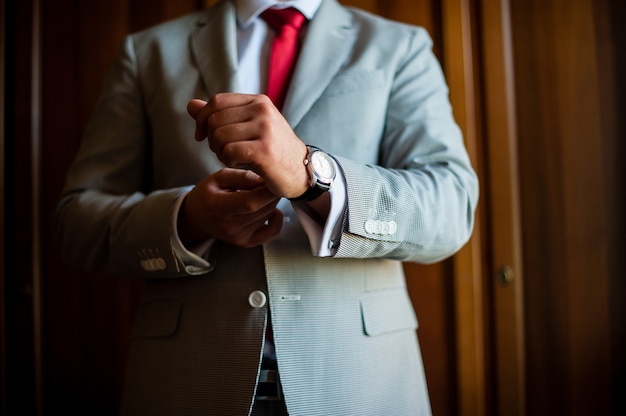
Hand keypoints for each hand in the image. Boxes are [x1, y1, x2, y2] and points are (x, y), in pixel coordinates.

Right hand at [177, 168, 282, 247]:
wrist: (196, 218)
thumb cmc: (207, 195)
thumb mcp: (219, 178)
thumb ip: (242, 176)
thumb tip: (264, 179)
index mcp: (220, 207)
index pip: (252, 202)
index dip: (267, 190)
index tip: (272, 178)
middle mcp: (230, 225)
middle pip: (264, 209)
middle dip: (272, 193)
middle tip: (268, 183)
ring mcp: (239, 236)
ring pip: (268, 216)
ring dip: (271, 203)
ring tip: (261, 195)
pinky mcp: (246, 242)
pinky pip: (271, 233)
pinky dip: (277, 220)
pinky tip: (273, 211)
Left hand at [187, 94, 308, 198]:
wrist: (302, 172)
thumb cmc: (273, 151)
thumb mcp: (248, 128)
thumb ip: (220, 115)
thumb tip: (191, 105)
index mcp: (258, 101)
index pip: (216, 101)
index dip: (202, 119)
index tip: (202, 136)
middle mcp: (262, 110)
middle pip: (214, 119)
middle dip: (211, 139)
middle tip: (223, 152)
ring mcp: (265, 129)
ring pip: (218, 136)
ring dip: (219, 152)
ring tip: (234, 158)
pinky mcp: (264, 150)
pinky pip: (228, 151)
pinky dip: (228, 161)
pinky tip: (240, 164)